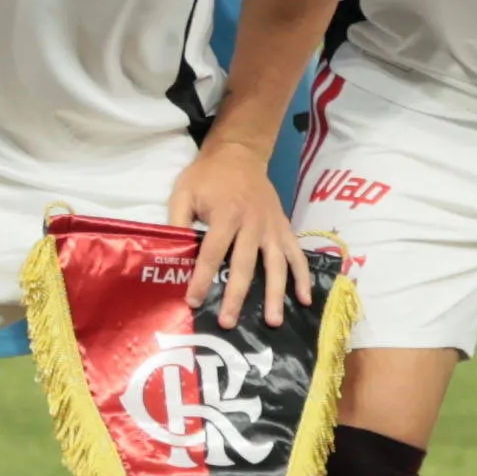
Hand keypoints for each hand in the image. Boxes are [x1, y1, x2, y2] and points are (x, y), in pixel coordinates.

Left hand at [165, 134, 311, 325]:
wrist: (240, 153)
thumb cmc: (207, 176)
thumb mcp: (183, 192)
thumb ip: (177, 222)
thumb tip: (172, 255)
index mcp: (226, 214)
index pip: (213, 253)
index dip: (202, 278)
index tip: (193, 302)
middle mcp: (253, 223)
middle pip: (245, 265)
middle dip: (236, 296)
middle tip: (228, 322)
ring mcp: (272, 228)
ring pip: (276, 265)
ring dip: (276, 294)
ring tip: (273, 322)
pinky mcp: (284, 228)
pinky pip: (296, 255)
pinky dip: (303, 277)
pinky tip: (304, 299)